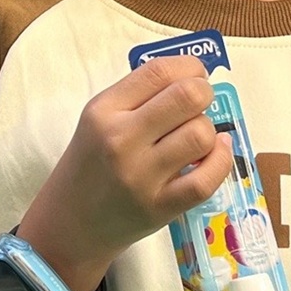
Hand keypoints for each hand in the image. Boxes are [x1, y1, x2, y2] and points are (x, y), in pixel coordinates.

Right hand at [15, 57, 231, 290]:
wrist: (70, 223)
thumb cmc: (90, 165)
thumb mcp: (98, 120)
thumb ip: (138, 96)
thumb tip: (193, 77)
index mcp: (104, 110)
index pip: (159, 71)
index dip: (190, 67)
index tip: (195, 76)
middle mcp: (121, 139)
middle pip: (187, 97)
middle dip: (204, 93)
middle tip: (200, 105)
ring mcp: (141, 176)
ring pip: (200, 134)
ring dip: (209, 131)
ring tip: (198, 137)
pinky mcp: (159, 208)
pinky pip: (205, 180)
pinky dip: (220, 161)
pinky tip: (215, 154)